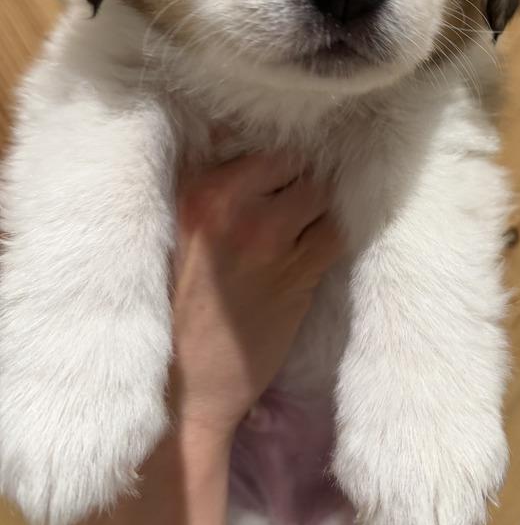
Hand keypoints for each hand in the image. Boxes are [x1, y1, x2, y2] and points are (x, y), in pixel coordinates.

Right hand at [170, 151, 342, 444]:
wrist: (187, 383)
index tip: (285, 175)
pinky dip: (335, 236)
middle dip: (304, 183)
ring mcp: (272, 242)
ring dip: (321, 210)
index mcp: (202, 193)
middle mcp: (238, 210)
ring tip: (308, 226)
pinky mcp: (299, 275)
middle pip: (301, 168)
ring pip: (324, 198)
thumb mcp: (177, 232)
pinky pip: (337, 235)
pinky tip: (319, 247)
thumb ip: (207, 185)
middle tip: (298, 202)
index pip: (269, 150)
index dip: (284, 162)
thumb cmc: (178, 305)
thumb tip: (236, 140)